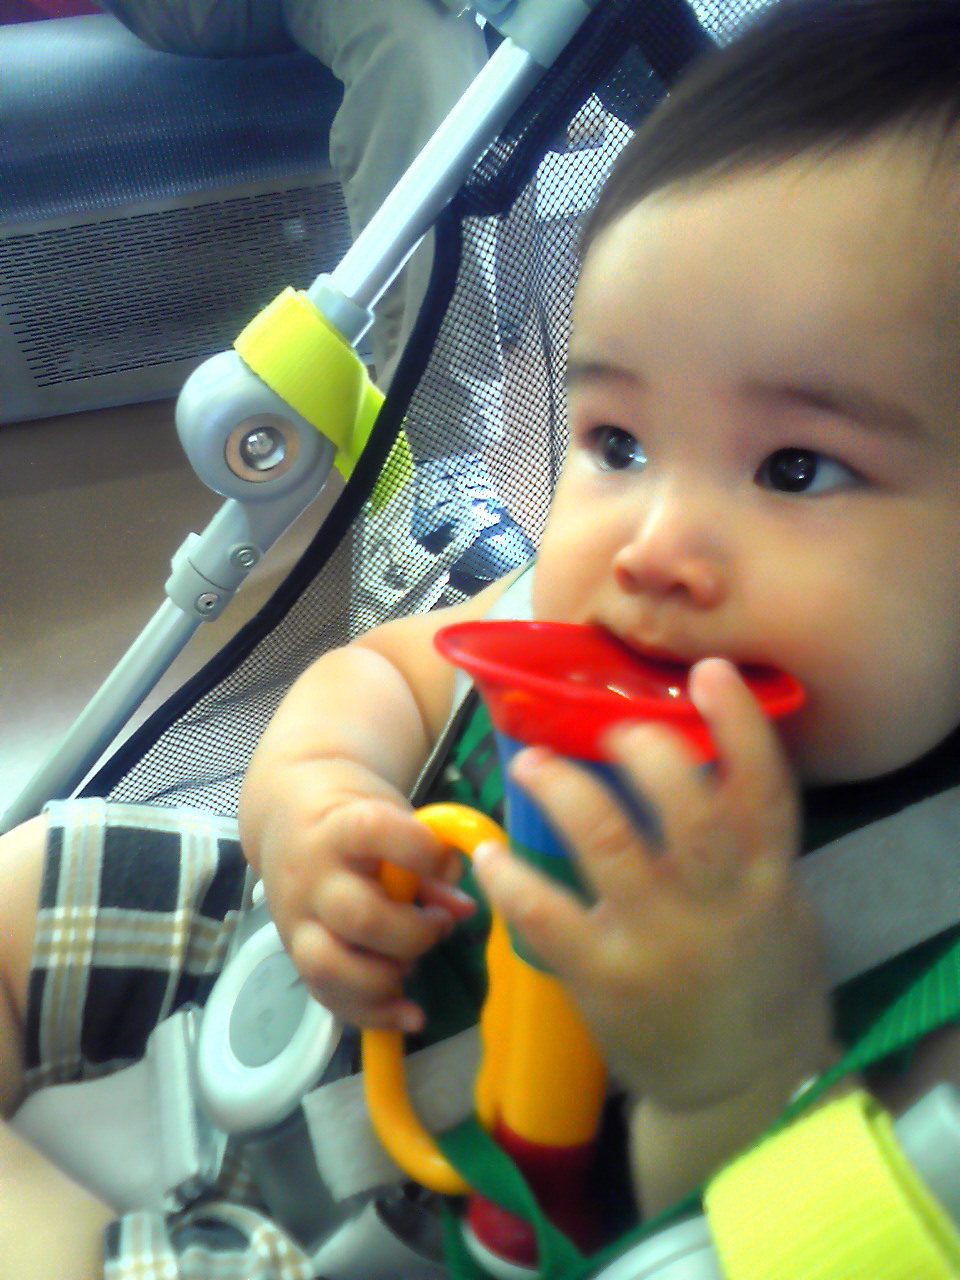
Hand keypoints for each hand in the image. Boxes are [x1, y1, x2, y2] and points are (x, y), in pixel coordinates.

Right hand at [255, 761, 474, 1031]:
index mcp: (339, 828)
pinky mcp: (294, 954)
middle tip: (438, 925)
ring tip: (412, 966)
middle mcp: (311, 876)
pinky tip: (408, 1015)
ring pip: (330, 965)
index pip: (372, 832)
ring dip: (384, 979)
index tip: (445, 864)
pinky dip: (371, 1013)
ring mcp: (297, 919)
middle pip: (359, 916)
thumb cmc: (353, 818)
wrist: (287, 821)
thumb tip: (465, 909)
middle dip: (412, 934)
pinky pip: (326, 995)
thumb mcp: (391, 818)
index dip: (419, 851)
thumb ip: (429, 860)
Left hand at [472, 658, 830, 1110]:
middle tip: (606, 727)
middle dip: (642, 751)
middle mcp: (719, 902)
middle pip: (685, 804)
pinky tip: (491, 856)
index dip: (739, 724)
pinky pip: (548, 917)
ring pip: (608, 844)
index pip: (764, 786)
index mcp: (767, 877)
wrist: (742, 1087)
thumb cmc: (755, 975)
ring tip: (528, 762)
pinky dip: (513, 880)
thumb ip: (745, 840)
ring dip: (562, 791)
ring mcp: (660, 942)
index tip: (708, 672)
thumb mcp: (776, 904)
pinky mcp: (607, 980)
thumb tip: (699, 754)